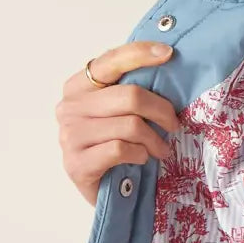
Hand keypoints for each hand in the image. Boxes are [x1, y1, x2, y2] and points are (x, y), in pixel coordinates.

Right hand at [56, 42, 181, 207]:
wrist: (102, 189)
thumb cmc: (116, 145)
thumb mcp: (122, 113)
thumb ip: (132, 92)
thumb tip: (168, 67)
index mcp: (79, 86)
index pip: (110, 61)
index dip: (140, 53)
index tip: (168, 54)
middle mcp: (69, 107)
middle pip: (130, 96)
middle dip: (162, 111)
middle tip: (174, 125)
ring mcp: (69, 135)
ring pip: (130, 125)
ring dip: (155, 140)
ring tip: (161, 149)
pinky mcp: (76, 163)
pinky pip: (121, 149)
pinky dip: (141, 155)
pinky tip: (142, 159)